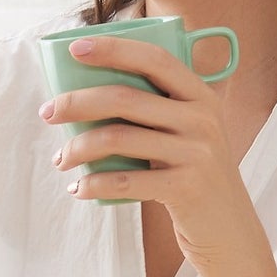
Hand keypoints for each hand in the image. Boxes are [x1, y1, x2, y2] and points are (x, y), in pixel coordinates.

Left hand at [39, 34, 265, 273]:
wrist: (228, 229)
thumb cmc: (192, 174)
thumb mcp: (188, 133)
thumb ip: (156, 109)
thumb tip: (85, 93)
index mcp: (200, 95)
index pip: (154, 59)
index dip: (114, 49)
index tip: (74, 48)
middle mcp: (201, 119)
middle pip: (124, 98)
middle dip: (76, 102)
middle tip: (47, 113)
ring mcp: (196, 153)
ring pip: (118, 138)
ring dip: (78, 148)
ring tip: (61, 160)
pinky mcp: (185, 187)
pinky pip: (125, 180)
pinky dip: (94, 184)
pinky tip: (79, 188)